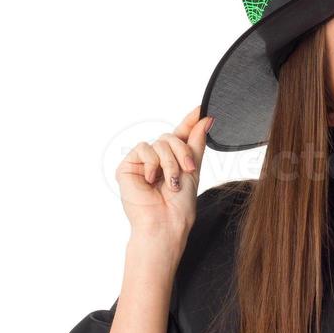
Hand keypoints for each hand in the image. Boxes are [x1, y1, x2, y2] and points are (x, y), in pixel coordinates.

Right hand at [115, 107, 214, 245]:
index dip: (190, 121)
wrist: (165, 223)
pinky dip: (153, 164)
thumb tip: (206, 119)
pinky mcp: (127, 166)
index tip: (203, 109)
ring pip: (159, 142)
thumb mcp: (193, 169)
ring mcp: (141, 163)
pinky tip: (151, 180)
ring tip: (171, 183)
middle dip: (182, 152)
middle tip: (187, 170)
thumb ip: (196, 143)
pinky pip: (144, 148)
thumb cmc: (179, 205)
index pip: (180, 135)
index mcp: (172, 161)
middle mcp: (156, 160)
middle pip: (170, 137)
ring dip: (170, 162)